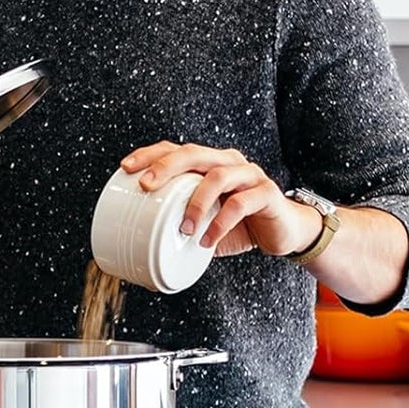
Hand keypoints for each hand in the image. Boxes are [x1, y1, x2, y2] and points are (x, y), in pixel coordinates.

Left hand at [120, 141, 321, 258]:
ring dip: (196, 203)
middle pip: (194, 153)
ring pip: (218, 176)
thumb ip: (178, 229)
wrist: (282, 232)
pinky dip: (221, 223)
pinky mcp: (267, 193)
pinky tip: (208, 241)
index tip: (126, 168)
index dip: (150, 155)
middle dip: (167, 166)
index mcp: (209, 164)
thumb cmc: (238, 226)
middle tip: (146, 186)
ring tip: (183, 229)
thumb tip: (141, 257)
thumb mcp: (202, 225)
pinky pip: (241, 203)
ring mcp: (249, 175)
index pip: (175, 149)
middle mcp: (228, 163)